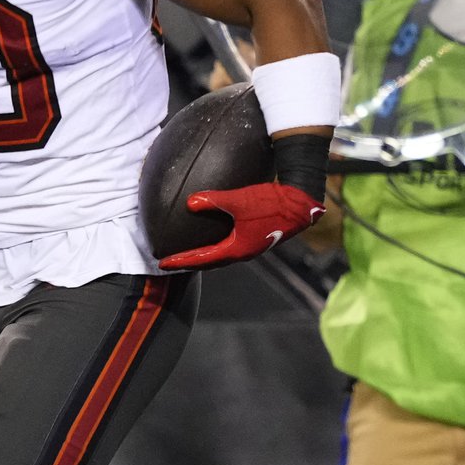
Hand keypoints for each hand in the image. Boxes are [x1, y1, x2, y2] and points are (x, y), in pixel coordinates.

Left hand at [158, 183, 323, 270]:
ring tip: (189, 253)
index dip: (181, 261)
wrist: (302, 204)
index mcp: (236, 249)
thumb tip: (189, 202)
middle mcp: (243, 252)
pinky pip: (230, 246)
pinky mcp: (258, 238)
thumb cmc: (272, 204)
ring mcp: (252, 246)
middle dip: (190, 263)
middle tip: (171, 263)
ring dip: (204, 256)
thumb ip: (213, 201)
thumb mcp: (239, 200)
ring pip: (221, 256)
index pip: (201, 259)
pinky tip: (214, 234)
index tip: (162, 264)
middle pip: (210, 262)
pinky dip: (217, 245)